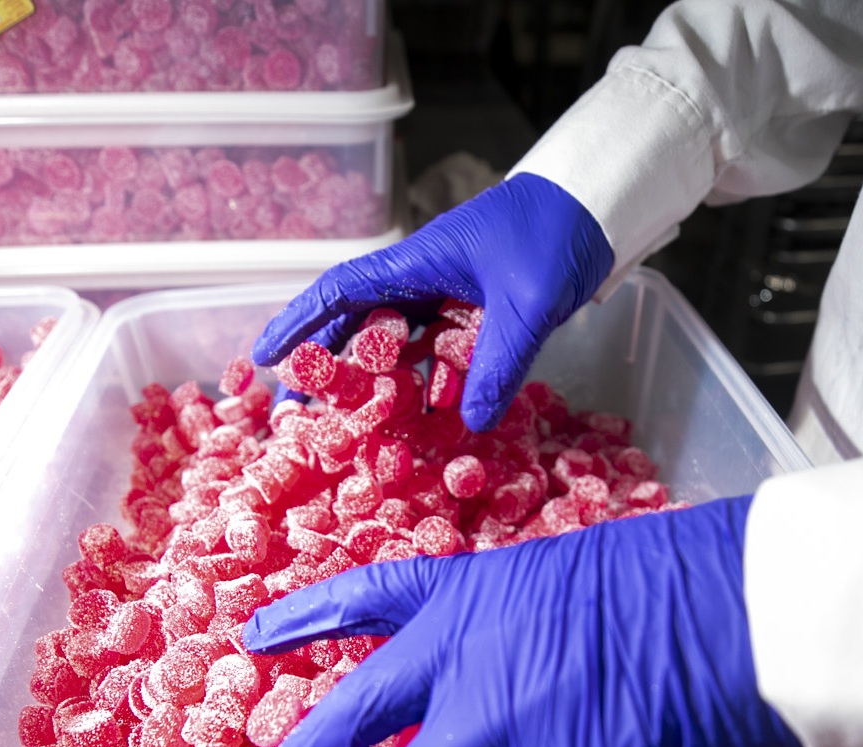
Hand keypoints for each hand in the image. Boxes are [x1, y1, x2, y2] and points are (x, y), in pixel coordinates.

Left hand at [243, 496, 802, 746]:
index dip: (304, 621)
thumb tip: (509, 667)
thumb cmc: (693, 573)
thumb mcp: (580, 572)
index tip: (252, 639)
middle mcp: (470, 658)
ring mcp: (509, 729)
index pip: (366, 599)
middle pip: (353, 717)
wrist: (763, 605)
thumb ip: (524, 624)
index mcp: (475, 590)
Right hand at [251, 173, 614, 431]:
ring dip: (373, 377)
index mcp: (417, 262)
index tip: (264, 357)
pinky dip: (423, 379)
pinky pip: (435, 348)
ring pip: (396, 339)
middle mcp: (422, 276)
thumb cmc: (556, 235)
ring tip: (350, 422)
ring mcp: (447, 292)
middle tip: (300, 410)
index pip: (341, 292)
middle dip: (326, 363)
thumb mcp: (528, 304)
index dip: (299, 323)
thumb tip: (468, 425)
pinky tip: (420, 414)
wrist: (598, 205)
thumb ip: (499, 363)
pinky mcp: (474, 308)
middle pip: (358, 321)